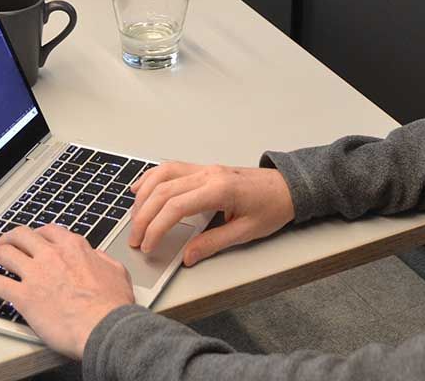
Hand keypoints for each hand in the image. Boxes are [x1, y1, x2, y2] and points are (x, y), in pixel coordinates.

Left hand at [0, 224, 135, 359]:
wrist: (103, 326)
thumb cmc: (111, 305)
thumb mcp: (116, 272)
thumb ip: (102, 260)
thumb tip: (98, 256)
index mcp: (73, 247)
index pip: (49, 231)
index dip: (37, 234)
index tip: (32, 238)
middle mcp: (51, 255)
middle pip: (22, 236)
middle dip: (9, 237)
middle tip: (4, 242)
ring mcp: (35, 274)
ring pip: (4, 254)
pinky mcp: (23, 296)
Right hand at [129, 163, 294, 266]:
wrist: (289, 187)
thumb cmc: (273, 207)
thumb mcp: (246, 233)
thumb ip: (213, 243)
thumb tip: (187, 256)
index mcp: (219, 189)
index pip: (175, 207)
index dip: (157, 228)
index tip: (148, 245)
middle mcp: (208, 174)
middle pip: (163, 191)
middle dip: (144, 217)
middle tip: (136, 240)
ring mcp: (205, 169)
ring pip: (163, 175)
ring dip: (144, 196)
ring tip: (134, 219)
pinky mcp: (205, 169)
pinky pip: (172, 168)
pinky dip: (153, 178)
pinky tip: (141, 189)